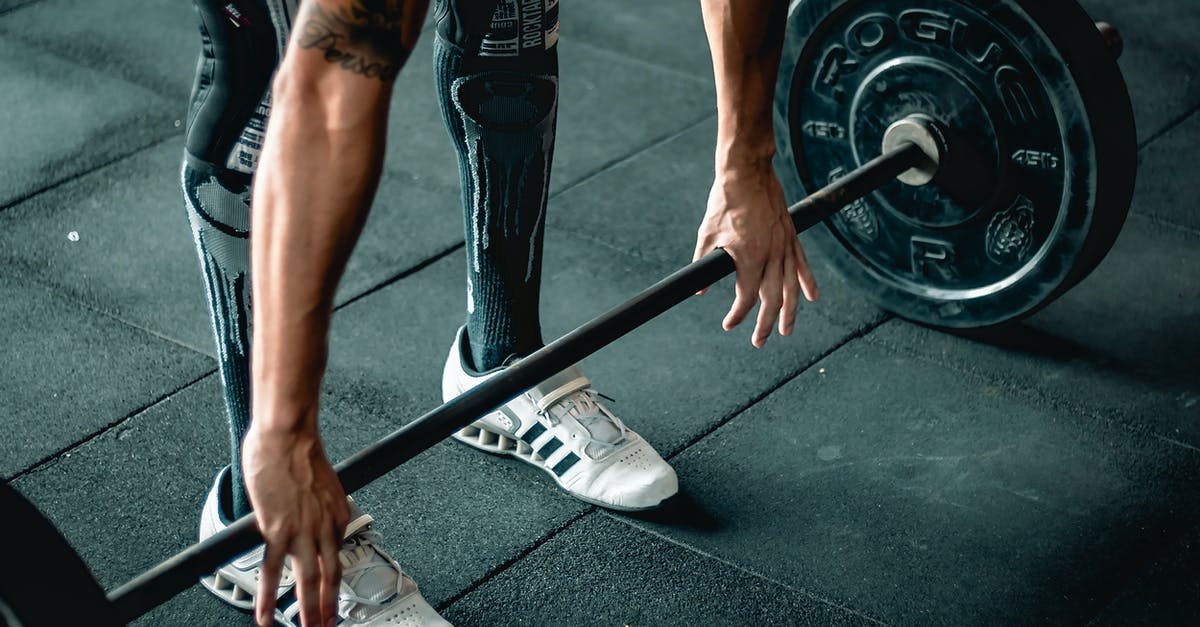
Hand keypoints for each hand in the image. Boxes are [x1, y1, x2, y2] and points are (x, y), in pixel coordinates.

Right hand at [242, 426, 349, 626]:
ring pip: (307, 580)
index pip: (338, 554)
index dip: (336, 580)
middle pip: (330, 576)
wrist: (287, 437)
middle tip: (328, 626)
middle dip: (330, 606)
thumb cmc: (299, 451)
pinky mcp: (278, 530)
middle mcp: (325, 526)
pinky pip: (273, 571)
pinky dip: (269, 597)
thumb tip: (306, 515)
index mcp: (338, 514)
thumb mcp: (322, 483)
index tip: (333, 596)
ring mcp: (302, 531)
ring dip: (307, 610)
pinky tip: (267, 615)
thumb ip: (317, 505)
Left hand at [693, 162, 817, 346]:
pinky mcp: (791, 236)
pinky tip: (812, 298)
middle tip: (759, 341)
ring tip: (786, 330)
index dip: (738, 315)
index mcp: (749, 257)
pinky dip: (808, 283)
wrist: (747, 172)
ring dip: (790, 312)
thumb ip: (703, 265)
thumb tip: (698, 291)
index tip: (729, 324)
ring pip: (792, 287)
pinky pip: (803, 264)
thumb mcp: (707, 234)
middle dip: (766, 324)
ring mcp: (784, 245)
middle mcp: (771, 255)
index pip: (746, 297)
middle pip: (773, 299)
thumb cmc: (725, 201)